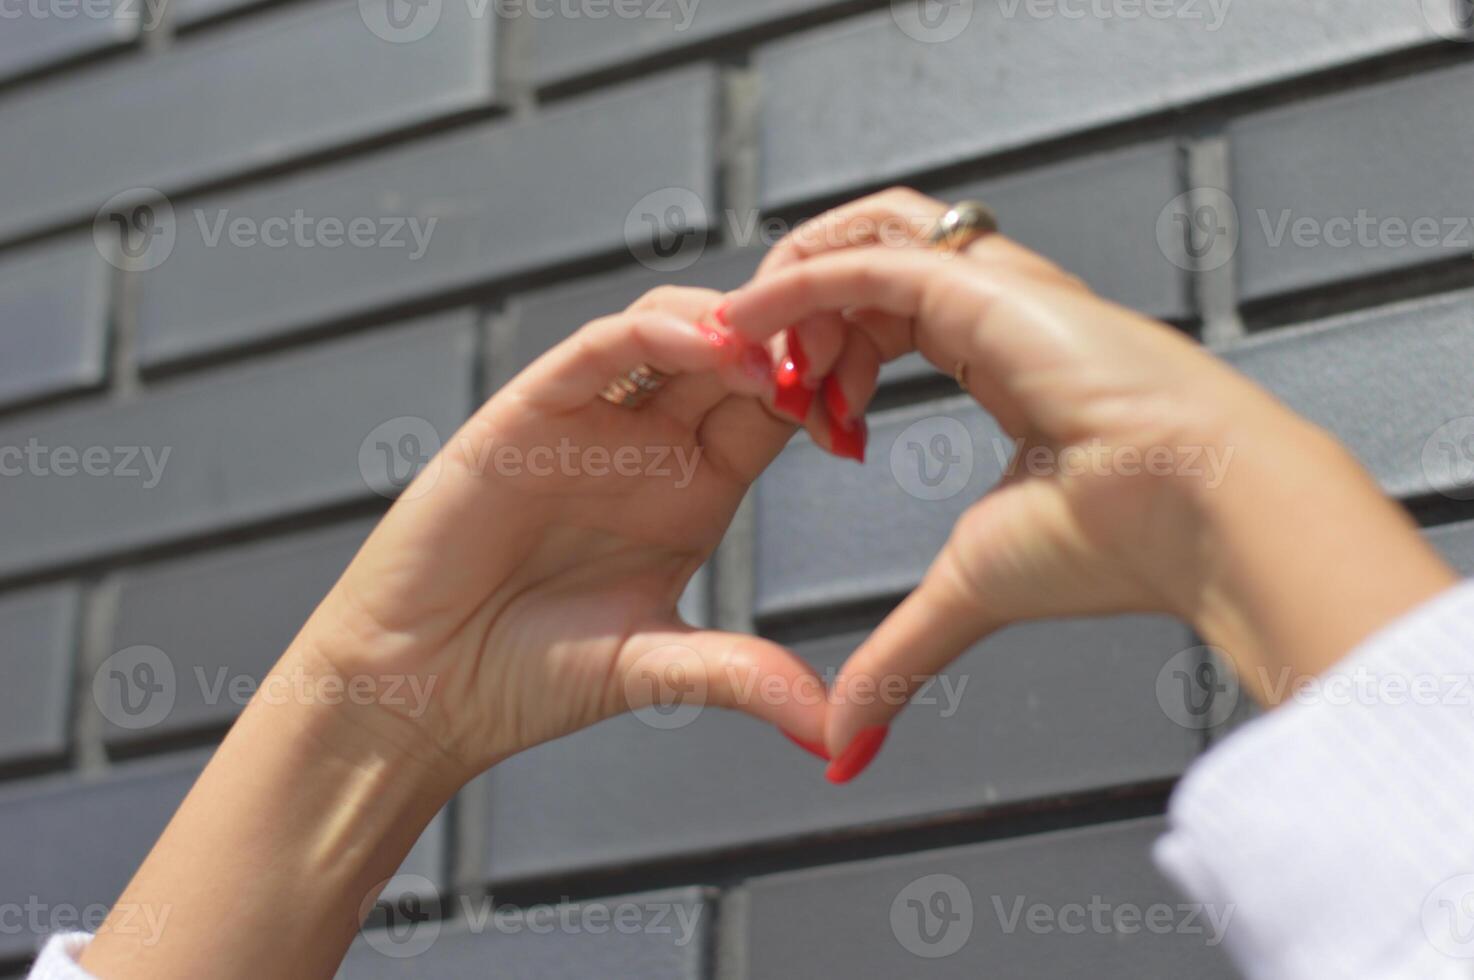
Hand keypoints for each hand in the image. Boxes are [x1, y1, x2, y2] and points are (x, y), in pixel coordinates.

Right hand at [299, 286, 831, 784]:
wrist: (422, 689)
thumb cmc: (532, 676)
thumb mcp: (660, 667)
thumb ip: (746, 677)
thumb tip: (837, 733)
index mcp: (696, 487)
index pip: (775, 410)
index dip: (826, 391)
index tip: (869, 399)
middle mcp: (650, 443)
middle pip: (737, 354)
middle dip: (790, 337)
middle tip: (845, 340)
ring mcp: (592, 420)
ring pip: (674, 328)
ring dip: (733, 327)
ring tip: (780, 354)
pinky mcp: (530, 409)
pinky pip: (599, 349)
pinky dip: (652, 330)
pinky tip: (705, 341)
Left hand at [723, 188, 1455, 759]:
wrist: (1197, 513)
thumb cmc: (1114, 543)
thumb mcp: (964, 595)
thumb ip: (896, 655)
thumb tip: (844, 749)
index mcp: (1000, 356)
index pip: (888, 321)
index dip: (832, 365)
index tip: (814, 430)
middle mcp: (994, 309)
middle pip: (867, 273)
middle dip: (803, 327)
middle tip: (773, 397)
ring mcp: (992, 287)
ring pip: (865, 241)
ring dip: (796, 293)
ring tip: (759, 362)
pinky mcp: (985, 285)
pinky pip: (868, 261)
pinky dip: (799, 285)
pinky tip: (747, 322)